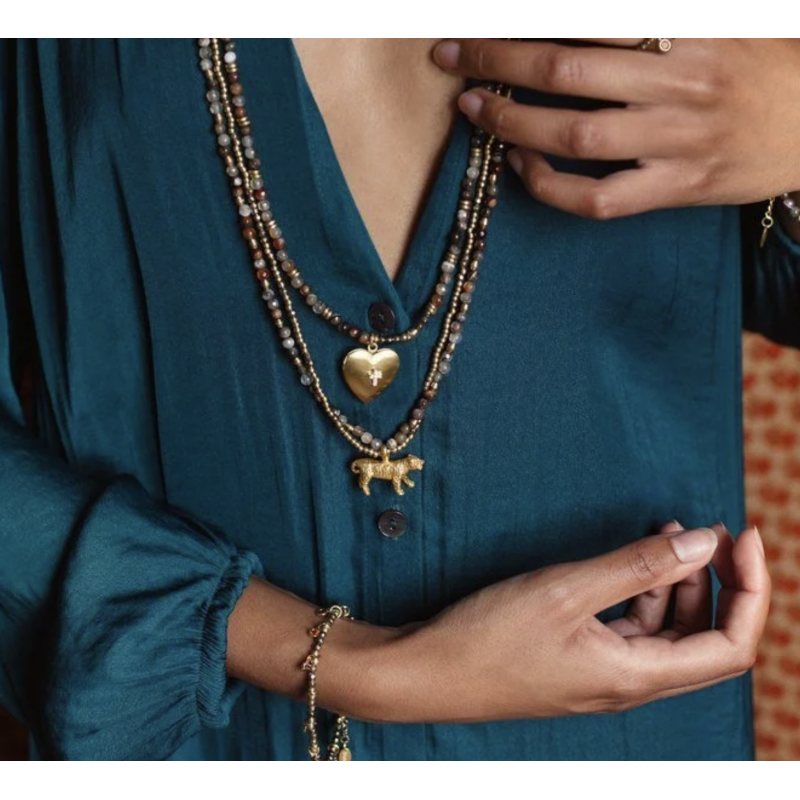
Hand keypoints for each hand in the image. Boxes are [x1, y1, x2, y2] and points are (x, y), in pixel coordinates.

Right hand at [354, 521, 769, 722]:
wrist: (428, 672)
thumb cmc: (488, 637)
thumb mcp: (566, 590)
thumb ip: (638, 565)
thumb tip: (704, 540)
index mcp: (636, 676)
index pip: (731, 646)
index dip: (750, 591)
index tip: (741, 535)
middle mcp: (629, 682)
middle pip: (705, 639)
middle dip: (719, 584)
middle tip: (709, 530)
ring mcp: (603, 673)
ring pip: (667, 632)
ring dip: (679, 583)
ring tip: (668, 532)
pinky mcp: (579, 660)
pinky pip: (631, 628)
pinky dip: (642, 592)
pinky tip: (628, 560)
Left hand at [433, 39, 799, 219]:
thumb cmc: (763, 62)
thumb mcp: (725, 14)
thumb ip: (653, 12)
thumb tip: (597, 16)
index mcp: (691, 25)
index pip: (591, 16)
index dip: (524, 17)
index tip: (479, 17)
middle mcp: (680, 80)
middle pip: (567, 66)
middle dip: (497, 57)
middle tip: (450, 54)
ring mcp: (677, 140)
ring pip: (575, 134)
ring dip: (511, 121)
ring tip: (474, 108)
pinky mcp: (676, 189)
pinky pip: (598, 199)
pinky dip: (549, 185)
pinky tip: (521, 165)